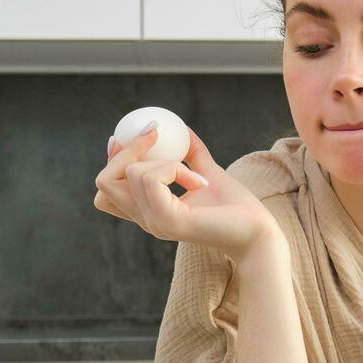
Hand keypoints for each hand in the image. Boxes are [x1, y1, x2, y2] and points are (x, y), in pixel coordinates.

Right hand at [92, 125, 276, 259]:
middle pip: (104, 182)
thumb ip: (191, 155)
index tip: (131, 137)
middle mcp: (146, 220)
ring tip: (195, 174)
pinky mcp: (168, 221)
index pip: (106, 192)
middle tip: (154, 135)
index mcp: (149, 212)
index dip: (112, 161)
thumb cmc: (236, 208)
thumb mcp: (207, 173)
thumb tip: (181, 128)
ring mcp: (154, 223)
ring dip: (164, 160)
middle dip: (125, 152)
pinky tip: (200, 182)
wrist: (258, 233)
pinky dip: (176, 169)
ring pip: (131, 174)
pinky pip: (153, 178)